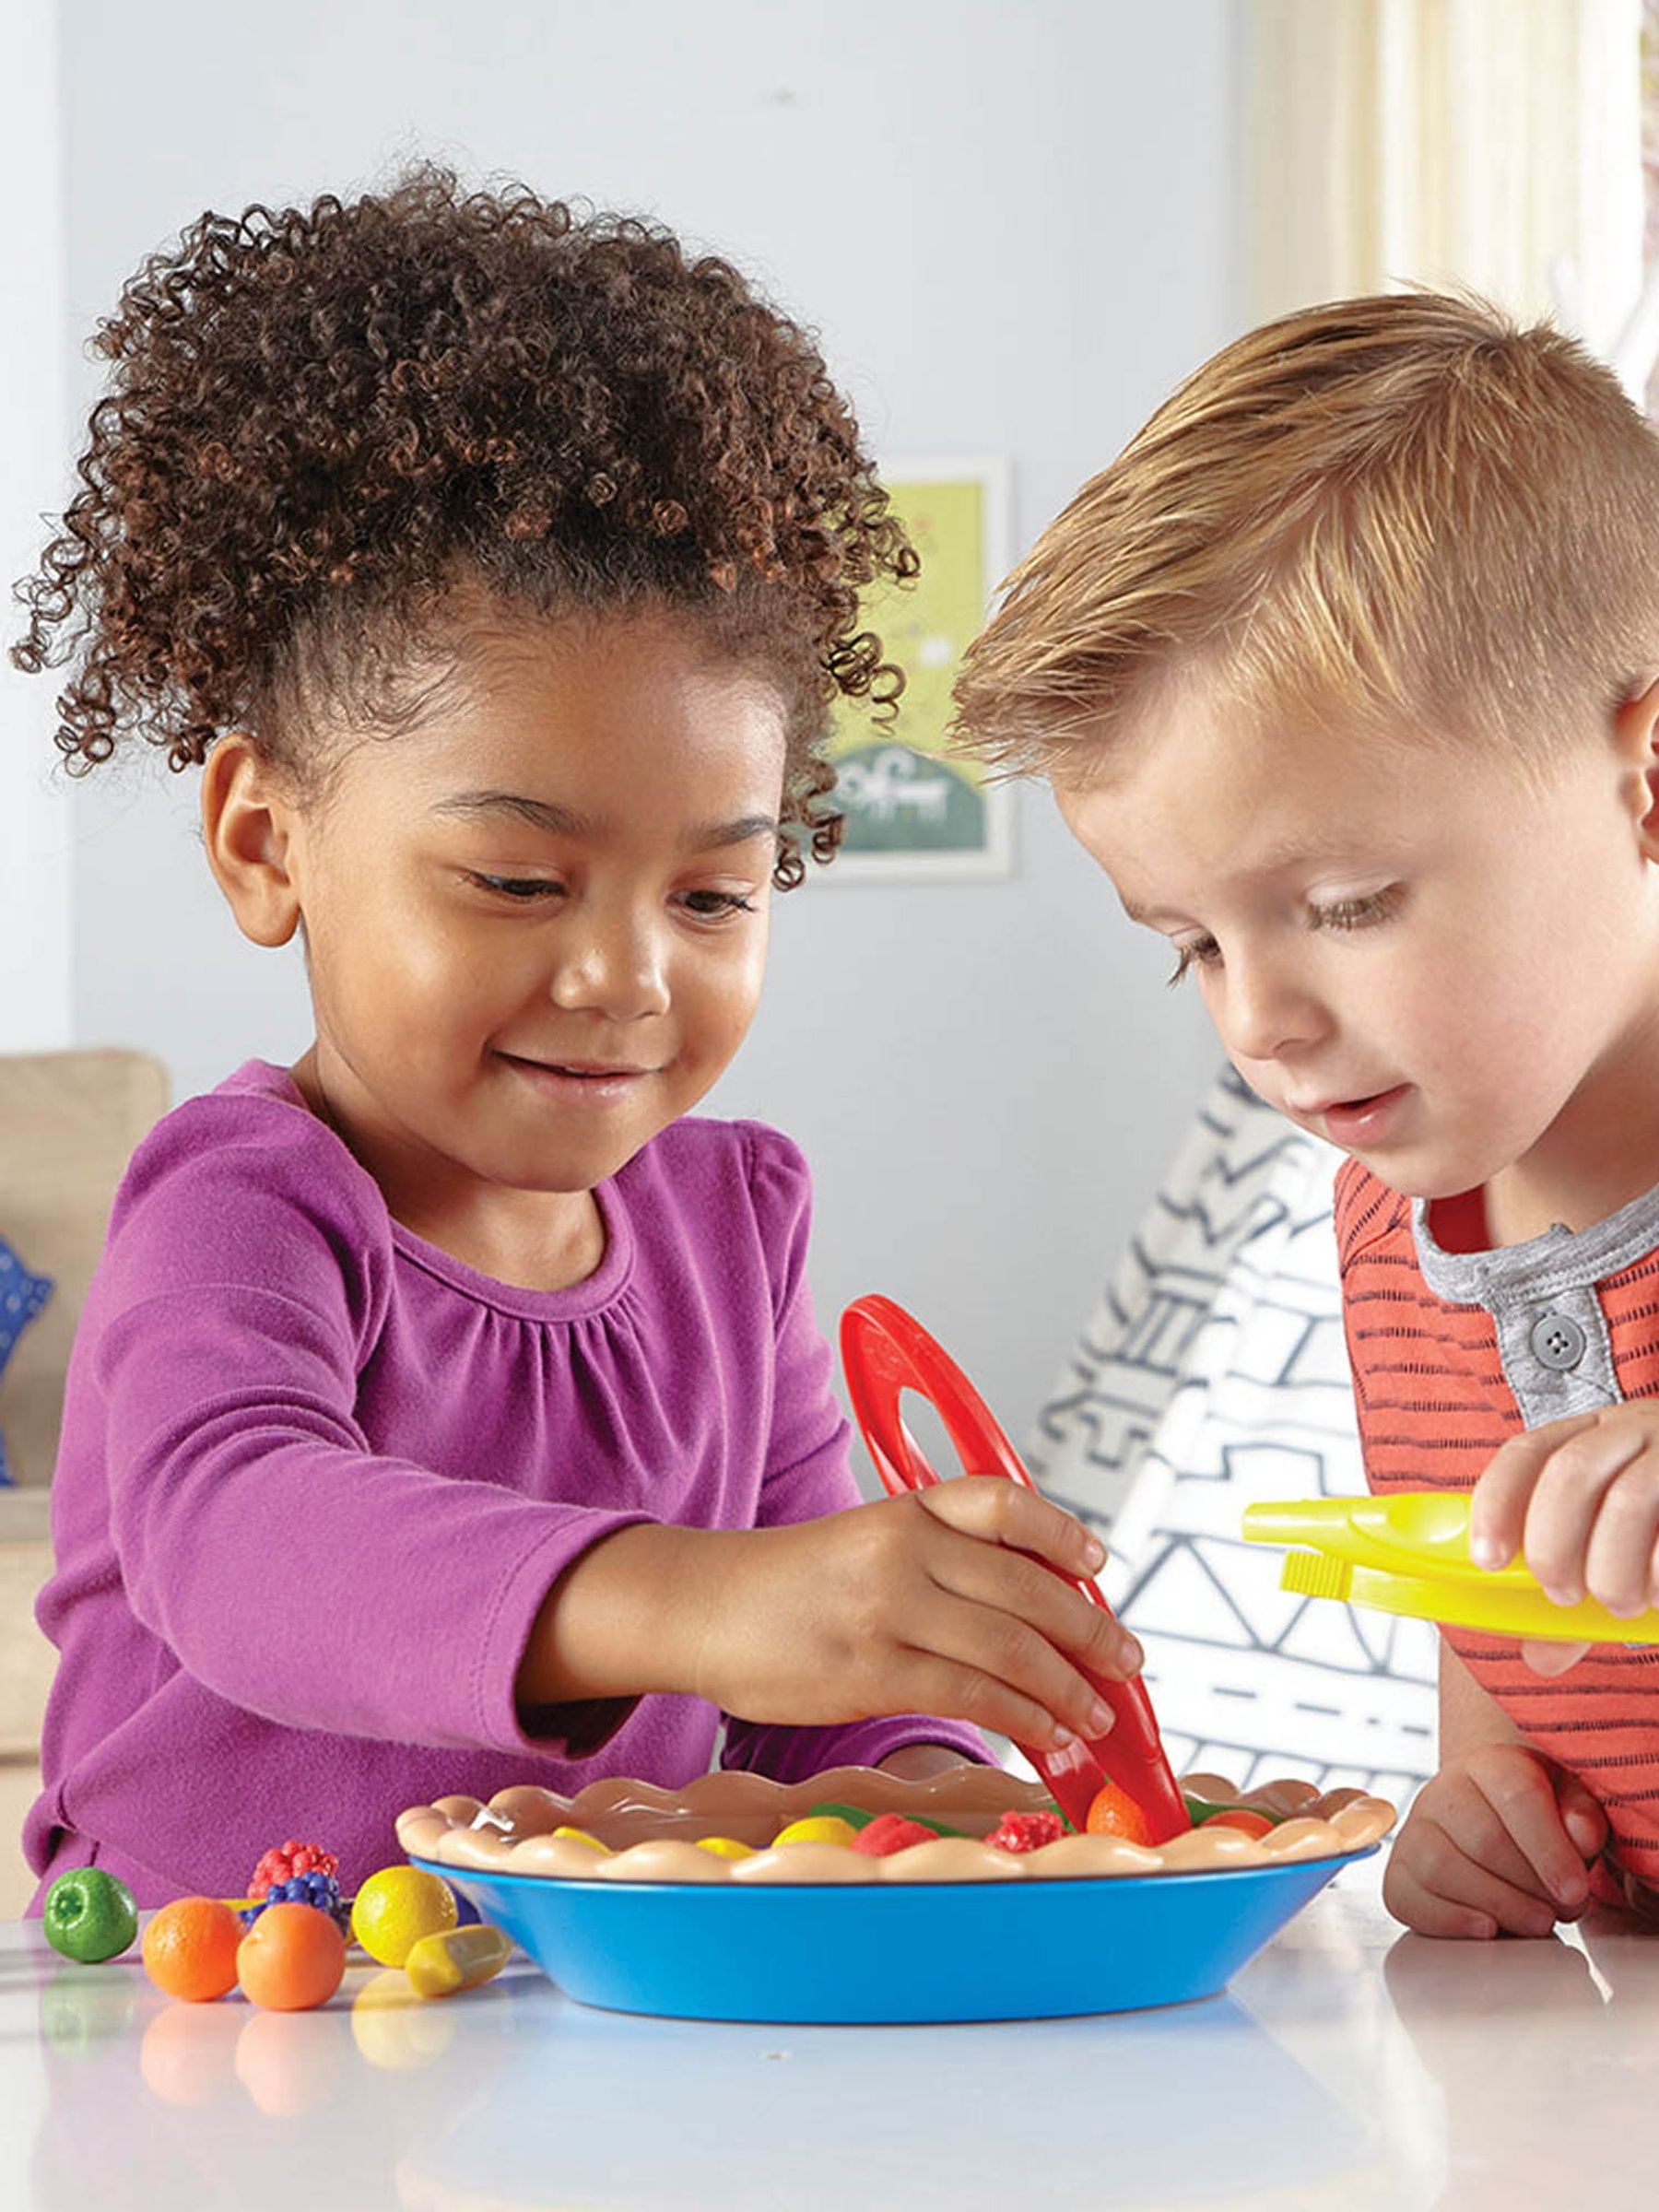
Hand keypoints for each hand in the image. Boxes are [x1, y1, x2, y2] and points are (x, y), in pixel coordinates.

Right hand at [687, 1478, 1140, 1750]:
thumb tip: (1034, 1604)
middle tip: (1124, 1662)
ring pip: (1009, 1647)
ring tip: (1095, 1716)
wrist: (703, 1608)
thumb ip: (942, 1560)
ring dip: (1067, 1687)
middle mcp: (903, 1549)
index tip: (1098, 1564)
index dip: (1062, 1532)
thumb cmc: (792, 1584)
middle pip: (1026, 1586)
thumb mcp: (867, 1541)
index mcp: (907, 1510)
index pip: (1004, 1503)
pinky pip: (971, 1694)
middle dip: (1089, 1631)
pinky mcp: (871, 1671)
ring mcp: (887, 1610)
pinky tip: (1043, 1733)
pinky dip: (1022, 1716)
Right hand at [1381, 1742, 1606, 1938]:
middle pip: (1482, 1838)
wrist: (1491, 1814)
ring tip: (1536, 1922)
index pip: (1517, 1794)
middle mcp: (1444, 1790)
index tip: (1575, 1890)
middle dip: (1529, 1886)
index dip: (1550, 1849)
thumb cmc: (1536, 1816)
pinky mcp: (1399, 1870)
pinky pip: (1405, 1896)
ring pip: (1440, 1867)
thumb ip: (1583, 1818)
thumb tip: (1580, 1837)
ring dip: (1496, 1905)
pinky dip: (1447, 1920)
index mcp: (1491, 1764)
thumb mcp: (1572, 1805)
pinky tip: (1487, 1928)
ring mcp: (1415, 1830)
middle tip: (1562, 1910)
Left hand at [1470, 1403, 1658, 1673]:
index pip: (1526, 1452)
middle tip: (1563, 1595)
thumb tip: (1540, 1655)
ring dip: (1611, 1569)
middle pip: (1570, 1473)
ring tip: (1621, 1603)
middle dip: (1553, 1546)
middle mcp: (1635, 1431)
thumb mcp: (1619, 1545)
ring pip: (1627, 1501)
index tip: (1488, 1560)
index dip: (1496, 1504)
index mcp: (1592, 1436)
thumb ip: (1579, 1591)